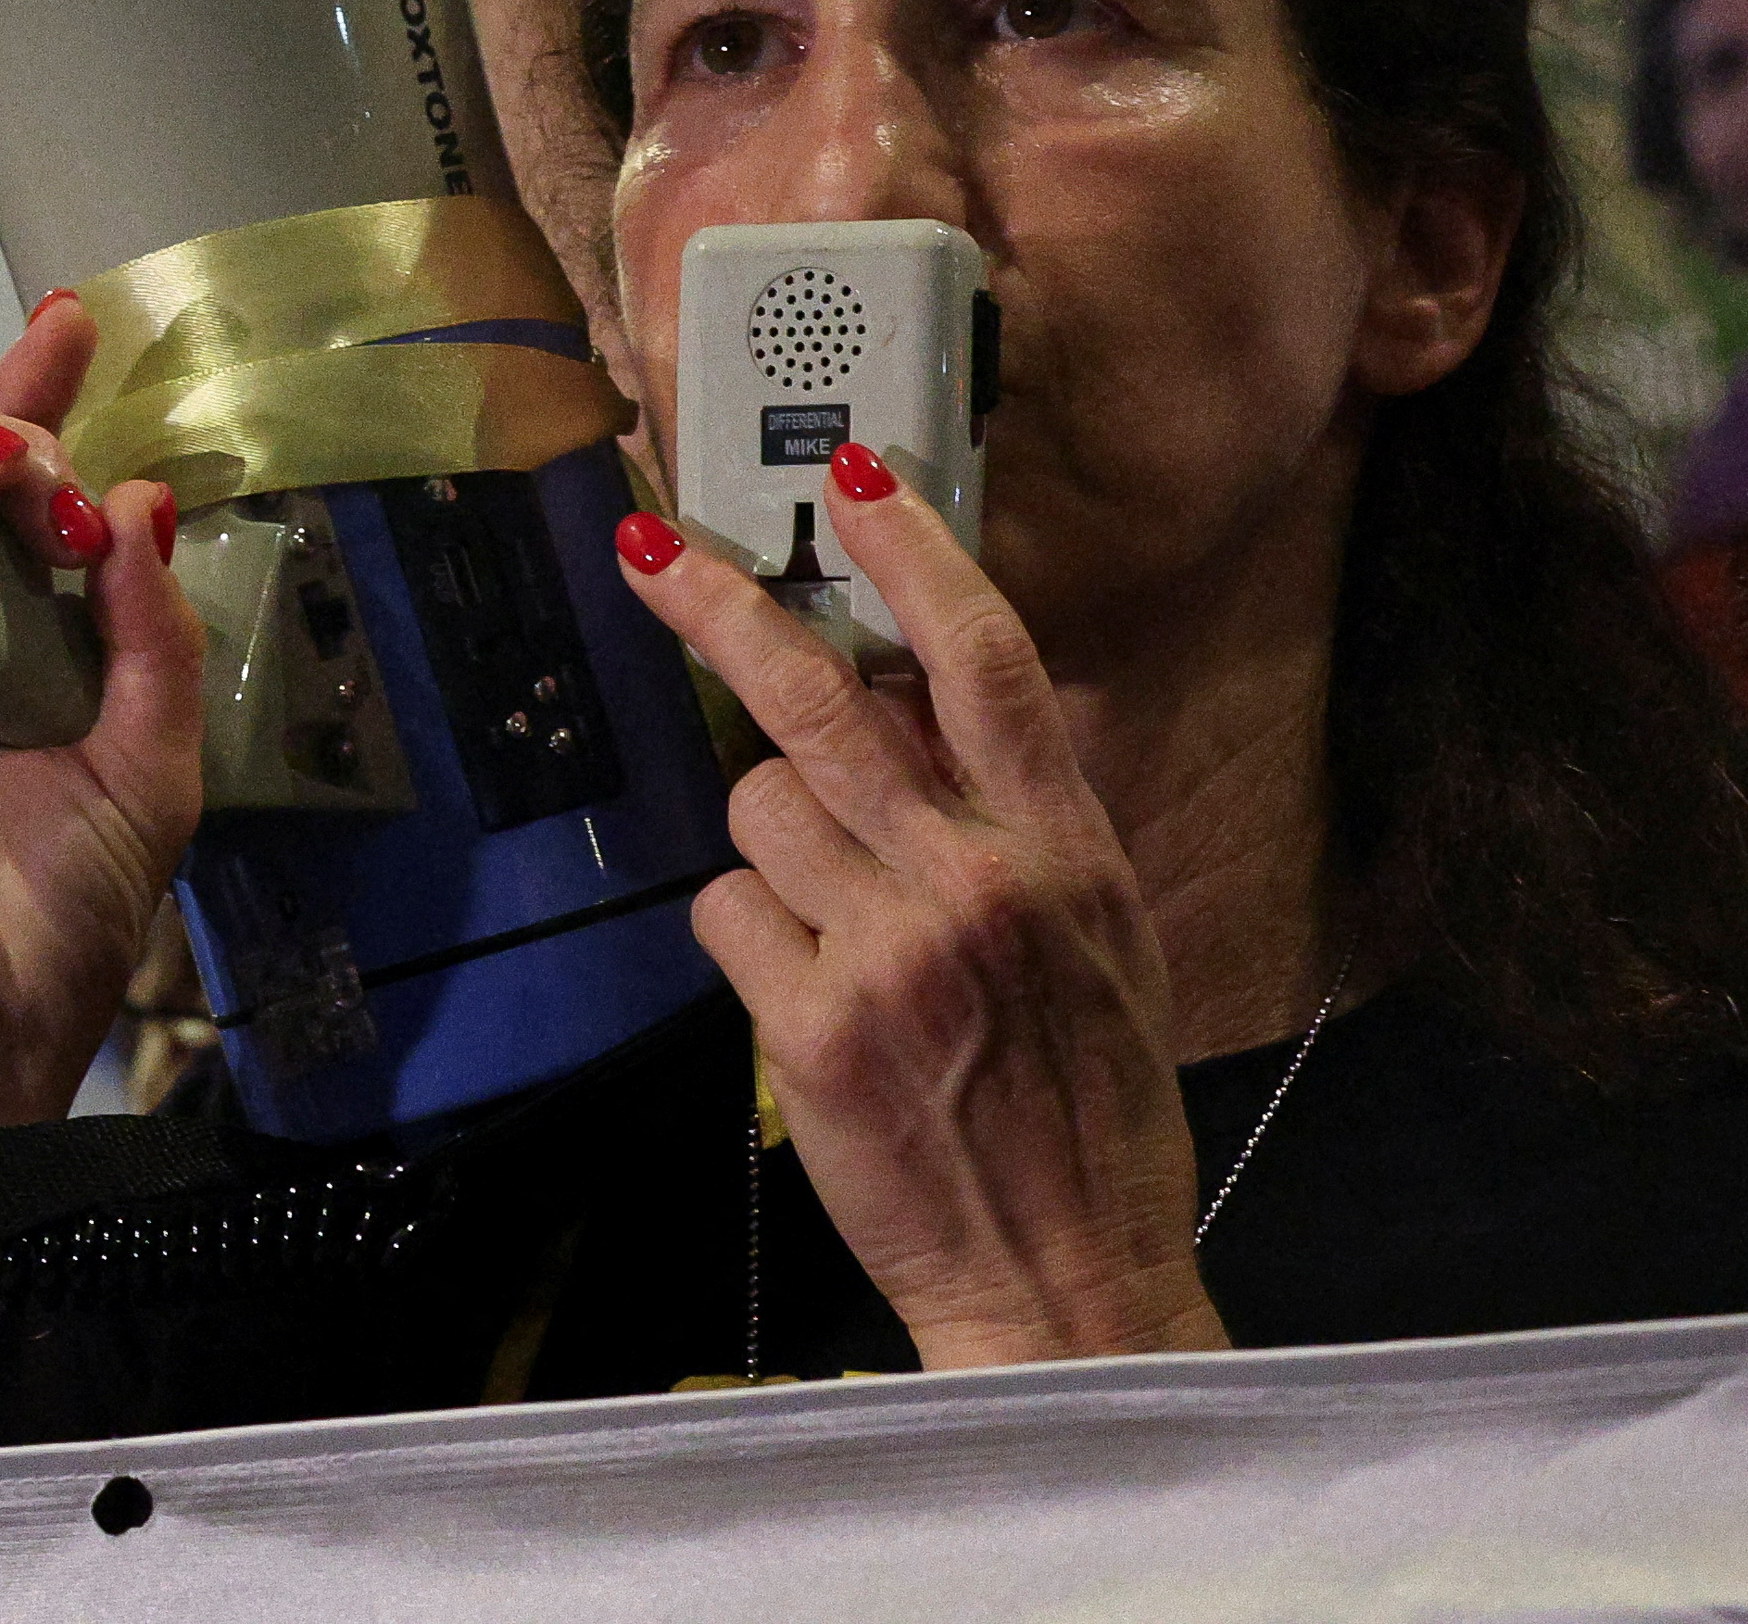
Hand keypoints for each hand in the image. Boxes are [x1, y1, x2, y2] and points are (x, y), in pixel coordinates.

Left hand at [614, 460, 1225, 1369]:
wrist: (1067, 1275)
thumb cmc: (1089, 1108)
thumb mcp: (1100, 939)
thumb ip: (1015, 818)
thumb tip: (913, 698)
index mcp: (1067, 851)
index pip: (986, 660)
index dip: (913, 550)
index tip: (851, 472)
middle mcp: (978, 882)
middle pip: (822, 699)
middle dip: (721, 606)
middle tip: (647, 544)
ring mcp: (890, 950)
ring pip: (754, 808)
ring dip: (766, 844)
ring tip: (831, 923)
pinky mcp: (811, 1025)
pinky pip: (725, 915)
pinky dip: (746, 941)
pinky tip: (807, 997)